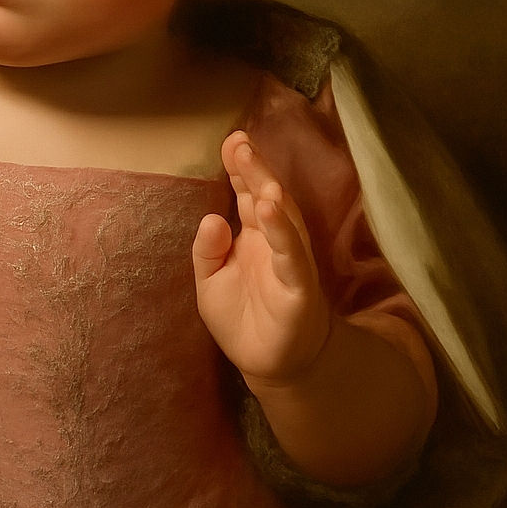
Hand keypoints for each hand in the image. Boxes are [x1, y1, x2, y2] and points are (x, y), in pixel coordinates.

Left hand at [192, 130, 330, 386]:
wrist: (270, 366)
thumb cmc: (241, 318)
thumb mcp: (210, 281)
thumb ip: (207, 250)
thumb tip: (212, 218)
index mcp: (254, 236)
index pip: (247, 193)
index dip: (241, 168)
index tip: (232, 140)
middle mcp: (275, 242)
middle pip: (267, 198)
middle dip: (254, 169)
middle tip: (240, 141)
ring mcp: (290, 262)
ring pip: (284, 220)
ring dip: (269, 191)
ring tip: (253, 164)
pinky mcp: (299, 288)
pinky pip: (292, 256)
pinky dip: (282, 232)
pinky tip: (269, 209)